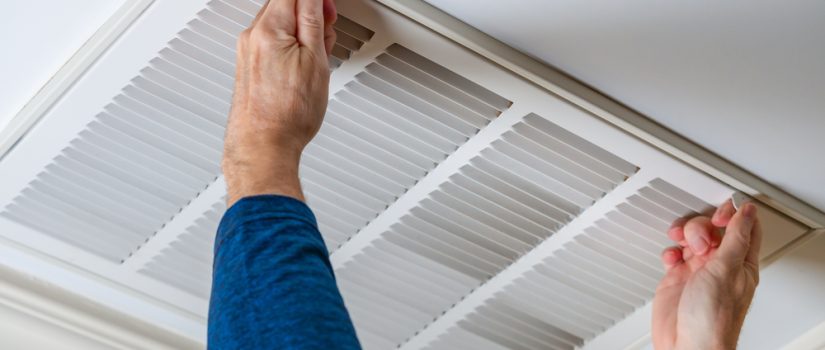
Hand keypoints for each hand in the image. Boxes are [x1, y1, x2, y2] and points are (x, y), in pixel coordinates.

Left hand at [223, 0, 336, 205]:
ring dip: (302, 30)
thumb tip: (314, 0)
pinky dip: (290, 45)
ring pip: (279, 23)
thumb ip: (314, 20)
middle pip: (284, 3)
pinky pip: (271, 41)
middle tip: (328, 31)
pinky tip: (303, 65)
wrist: (264, 147)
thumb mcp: (315, 61)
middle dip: (311, 12)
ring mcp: (247, 51)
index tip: (328, 10)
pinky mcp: (249, 66)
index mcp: (269, 29)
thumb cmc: (287, 115)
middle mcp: (252, 36)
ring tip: (318, 54)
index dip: (317, 1)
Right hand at [653, 200, 761, 349]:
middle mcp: (720, 265)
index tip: (719, 213)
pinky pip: (673, 254)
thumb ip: (735, 238)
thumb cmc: (712, 319)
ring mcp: (698, 271)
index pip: (744, 228)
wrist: (687, 344)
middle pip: (713, 228)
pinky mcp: (678, 278)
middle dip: (702, 227)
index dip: (733, 214)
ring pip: (691, 237)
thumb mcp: (726, 270)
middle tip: (700, 242)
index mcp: (740, 263)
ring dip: (685, 235)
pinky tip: (672, 259)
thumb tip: (746, 212)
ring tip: (684, 248)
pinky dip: (670, 252)